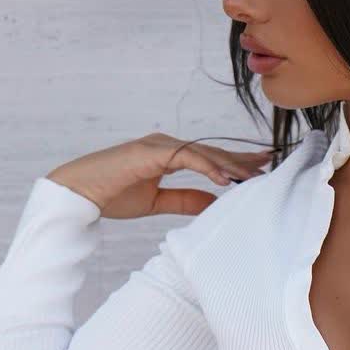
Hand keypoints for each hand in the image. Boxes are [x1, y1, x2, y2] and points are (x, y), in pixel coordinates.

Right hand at [46, 133, 274, 218]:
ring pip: (203, 153)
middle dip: (242, 159)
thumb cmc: (112, 195)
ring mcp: (158, 145)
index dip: (235, 162)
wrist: (79, 193)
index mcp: (169, 155)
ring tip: (254, 177)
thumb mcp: (157, 202)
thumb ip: (186, 201)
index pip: (209, 157)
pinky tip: (225, 179)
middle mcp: (166, 145)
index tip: (261, 168)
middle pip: (212, 151)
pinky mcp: (149, 152)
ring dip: (230, 165)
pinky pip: (185, 157)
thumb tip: (215, 204)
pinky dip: (206, 167)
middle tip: (271, 164)